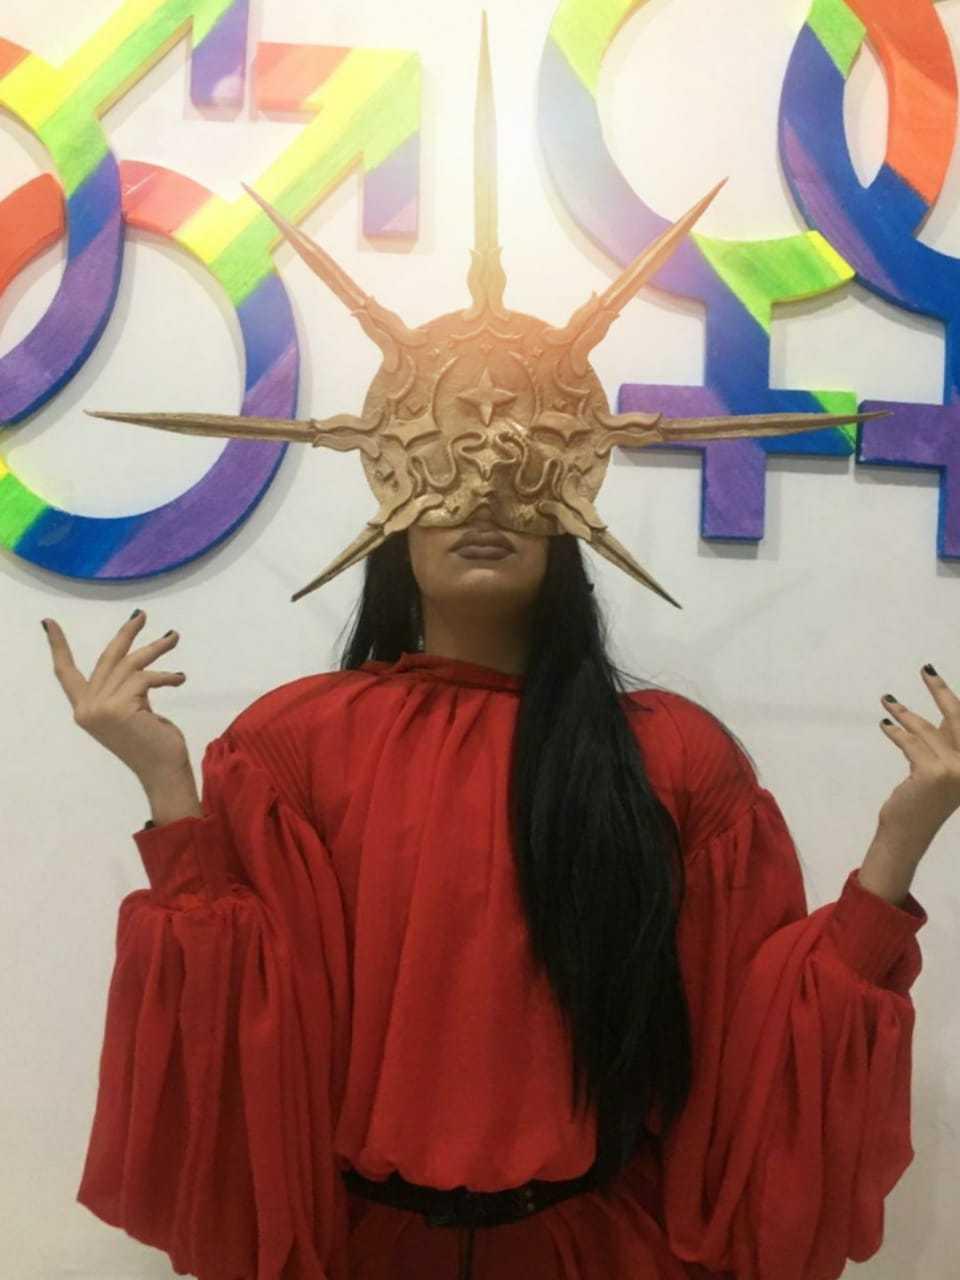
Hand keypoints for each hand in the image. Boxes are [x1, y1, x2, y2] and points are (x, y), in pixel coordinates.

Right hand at [44, 610, 191, 786]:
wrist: (163, 772)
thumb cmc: (154, 744)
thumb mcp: (133, 710)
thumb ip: (125, 690)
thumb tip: (137, 664)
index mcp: (85, 709)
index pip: (65, 673)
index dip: (58, 646)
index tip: (49, 623)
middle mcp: (87, 708)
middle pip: (106, 658)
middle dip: (125, 633)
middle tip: (142, 615)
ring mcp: (101, 708)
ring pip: (130, 663)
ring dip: (155, 648)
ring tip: (174, 637)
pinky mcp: (119, 707)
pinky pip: (144, 677)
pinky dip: (166, 675)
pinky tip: (179, 678)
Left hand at [876, 666, 959, 862]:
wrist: (909, 832)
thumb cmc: (926, 799)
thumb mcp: (943, 766)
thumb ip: (946, 739)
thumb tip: (945, 704)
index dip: (950, 697)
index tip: (937, 674)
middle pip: (956, 717)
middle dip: (940, 689)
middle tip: (925, 669)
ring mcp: (956, 769)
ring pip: (925, 729)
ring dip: (903, 712)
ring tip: (888, 700)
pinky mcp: (933, 772)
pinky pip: (910, 742)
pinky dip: (895, 731)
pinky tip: (886, 725)